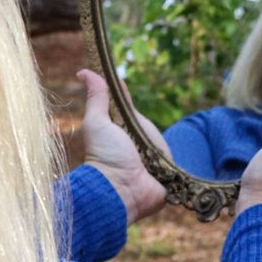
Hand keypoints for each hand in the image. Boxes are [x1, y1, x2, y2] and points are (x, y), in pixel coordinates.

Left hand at [76, 69, 168, 223]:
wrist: (117, 191)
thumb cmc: (104, 156)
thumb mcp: (98, 122)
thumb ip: (96, 98)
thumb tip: (83, 70)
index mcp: (125, 133)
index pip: (133, 114)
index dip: (132, 108)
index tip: (129, 94)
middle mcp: (140, 147)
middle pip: (151, 131)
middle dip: (147, 132)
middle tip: (136, 141)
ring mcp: (156, 163)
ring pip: (166, 148)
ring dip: (159, 151)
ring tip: (147, 159)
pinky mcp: (169, 179)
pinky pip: (178, 168)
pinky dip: (172, 168)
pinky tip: (165, 169)